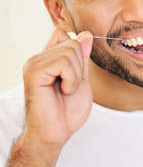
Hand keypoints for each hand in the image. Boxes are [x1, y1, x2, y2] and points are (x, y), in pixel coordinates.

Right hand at [21, 28, 92, 155]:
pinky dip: (71, 78)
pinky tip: (63, 90)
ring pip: (70, 50)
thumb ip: (82, 57)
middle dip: (80, 66)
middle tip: (70, 86)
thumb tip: (85, 34)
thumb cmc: (67, 111)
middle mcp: (38, 59)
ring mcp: (34, 64)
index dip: (77, 48)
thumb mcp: (82, 78)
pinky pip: (63, 62)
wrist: (56, 132)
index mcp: (48, 59)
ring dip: (76, 74)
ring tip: (66, 89)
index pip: (63, 34)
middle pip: (72, 41)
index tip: (77, 71)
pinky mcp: (34, 72)